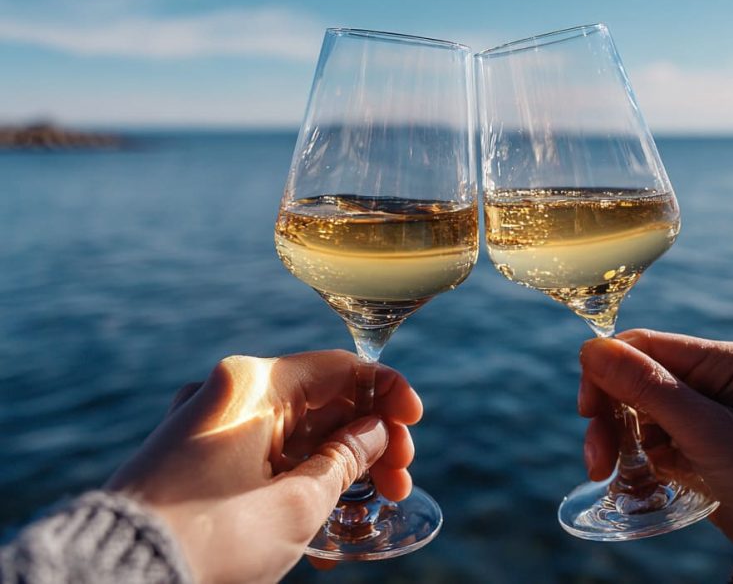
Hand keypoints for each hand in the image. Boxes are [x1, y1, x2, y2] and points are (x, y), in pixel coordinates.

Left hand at [107, 351, 421, 583]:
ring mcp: (207, 426)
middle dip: (368, 440)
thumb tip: (376, 432)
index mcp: (251, 385)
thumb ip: (348, 459)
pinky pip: (265, 457)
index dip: (388, 392)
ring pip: (296, 433)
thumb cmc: (211, 538)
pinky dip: (300, 481)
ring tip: (370, 511)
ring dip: (338, 467)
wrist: (118, 579)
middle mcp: (227, 394)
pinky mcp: (195, 460)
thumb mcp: (298, 502)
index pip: (340, 368)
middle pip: (320, 402)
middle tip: (397, 482)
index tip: (415, 424)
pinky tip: (327, 525)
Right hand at [579, 330, 732, 583]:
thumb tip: (592, 349)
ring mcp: (706, 410)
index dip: (609, 372)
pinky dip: (635, 457)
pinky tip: (634, 480)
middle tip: (598, 459)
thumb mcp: (713, 436)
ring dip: (619, 438)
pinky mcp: (697, 442)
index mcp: (731, 360)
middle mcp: (717, 377)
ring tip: (609, 473)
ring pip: (637, 409)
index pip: (649, 346)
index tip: (587, 412)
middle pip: (637, 377)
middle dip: (611, 414)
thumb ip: (652, 390)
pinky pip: (649, 437)